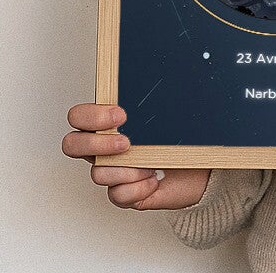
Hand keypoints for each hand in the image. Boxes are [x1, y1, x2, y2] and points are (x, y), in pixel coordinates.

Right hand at [62, 104, 209, 209]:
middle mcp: (105, 149)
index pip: (79, 116)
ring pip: (98, 173)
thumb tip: (164, 80)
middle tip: (126, 143)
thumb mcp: (175, 114)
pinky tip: (155, 181)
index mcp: (111, 124)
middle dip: (96, 144)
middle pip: (72, 145)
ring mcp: (113, 172)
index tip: (122, 115)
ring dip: (127, 169)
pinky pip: (118, 195)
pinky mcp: (124, 194)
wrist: (203, 171)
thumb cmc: (186, 140)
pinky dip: (138, 188)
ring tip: (152, 164)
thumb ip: (159, 102)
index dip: (91, 116)